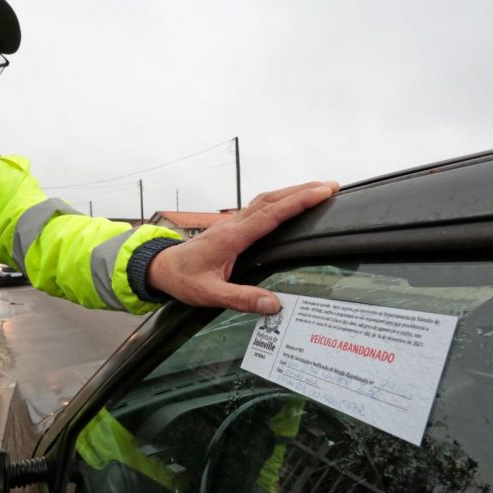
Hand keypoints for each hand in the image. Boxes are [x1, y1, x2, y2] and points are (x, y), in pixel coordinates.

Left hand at [146, 181, 338, 313]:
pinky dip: (280, 201)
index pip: (271, 214)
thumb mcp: (209, 294)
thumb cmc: (183, 280)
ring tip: (319, 190)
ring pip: (266, 200)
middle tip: (333, 186)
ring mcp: (232, 223)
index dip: (298, 202)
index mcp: (232, 237)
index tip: (323, 192)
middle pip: (272, 199)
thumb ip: (240, 299)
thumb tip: (273, 305)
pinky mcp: (231, 227)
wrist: (160, 267)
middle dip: (303, 190)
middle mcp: (233, 224)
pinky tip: (290, 205)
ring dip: (292, 192)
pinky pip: (260, 207)